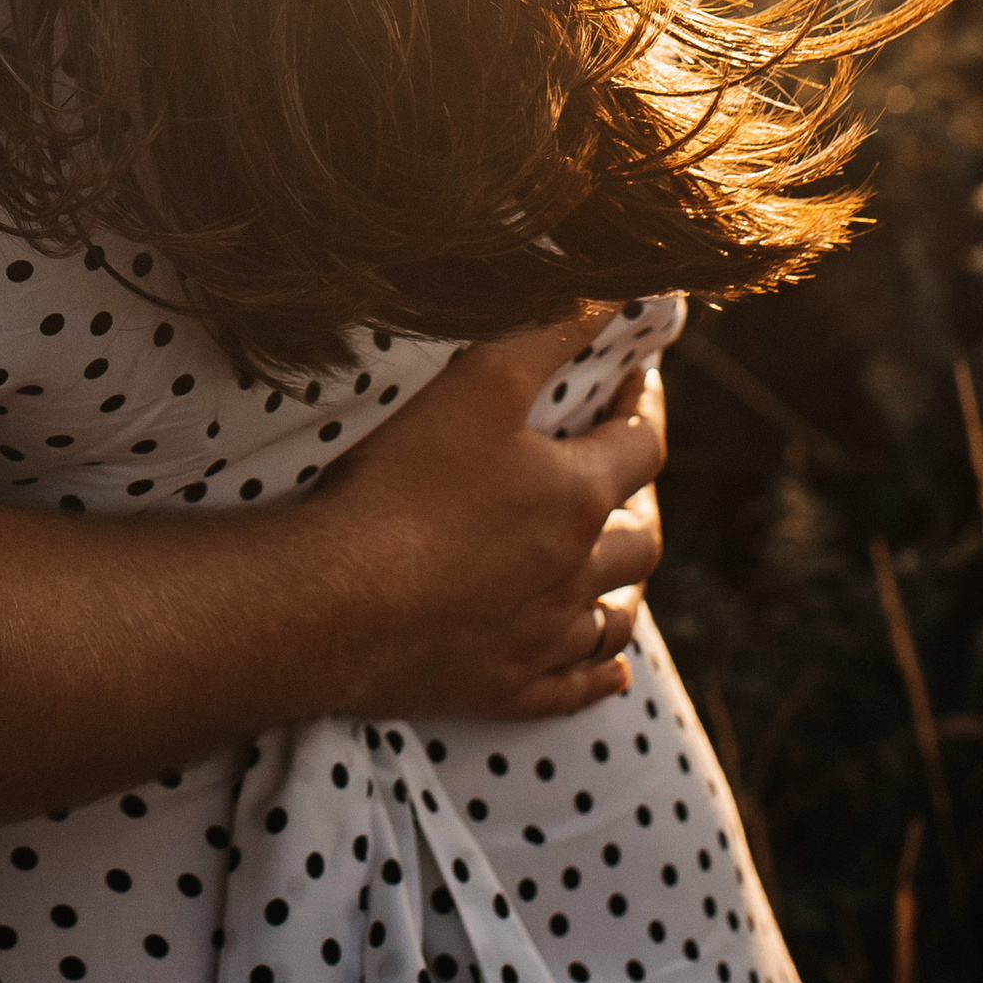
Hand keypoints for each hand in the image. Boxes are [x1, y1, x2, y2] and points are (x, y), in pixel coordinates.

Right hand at [314, 313, 666, 726]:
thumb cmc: (402, 484)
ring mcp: (540, 636)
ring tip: (618, 568)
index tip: (638, 377)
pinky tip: (610, 670)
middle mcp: (574, 572)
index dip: (644, 402)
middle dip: (642, 499)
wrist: (337, 601)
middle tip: (628, 477)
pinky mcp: (501, 686)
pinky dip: (599, 675)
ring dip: (626, 589)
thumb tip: (605, 293)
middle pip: (640, 538)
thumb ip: (545, 331)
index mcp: (576, 497)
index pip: (639, 442)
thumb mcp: (478, 382)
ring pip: (614, 619)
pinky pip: (573, 689)